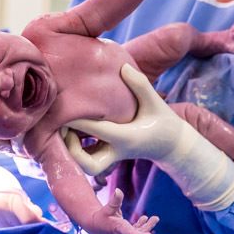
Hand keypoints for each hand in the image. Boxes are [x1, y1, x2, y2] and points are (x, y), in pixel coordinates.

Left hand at [65, 64, 188, 175]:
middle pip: (88, 164)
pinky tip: (69, 129)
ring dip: (71, 151)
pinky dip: (75, 148)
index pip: (98, 130)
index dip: (78, 120)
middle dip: (71, 150)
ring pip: (85, 166)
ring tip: (63, 127)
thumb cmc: (163, 122)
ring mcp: (110, 157)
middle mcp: (116, 151)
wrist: (170, 145)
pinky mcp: (107, 156)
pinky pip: (86, 159)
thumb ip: (141, 85)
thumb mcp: (156, 103)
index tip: (63, 106)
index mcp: (127, 137)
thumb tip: (123, 67)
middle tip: (63, 127)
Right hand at [87, 188, 166, 233]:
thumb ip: (114, 201)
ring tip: (156, 218)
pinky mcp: (128, 233)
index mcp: (119, 230)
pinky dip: (143, 226)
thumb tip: (118, 191)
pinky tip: (146, 219)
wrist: (95, 225)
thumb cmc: (101, 216)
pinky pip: (138, 231)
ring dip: (149, 227)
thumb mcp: (106, 208)